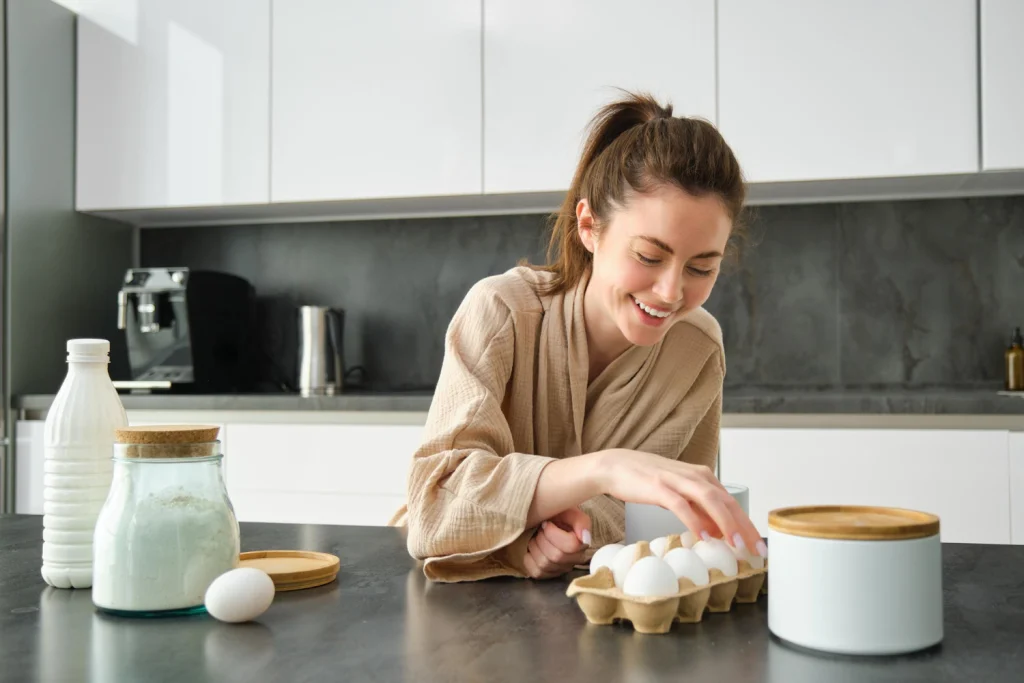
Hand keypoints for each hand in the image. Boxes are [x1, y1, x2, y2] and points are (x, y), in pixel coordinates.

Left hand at [523, 507, 590, 579]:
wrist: (545, 521)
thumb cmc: (557, 516)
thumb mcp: (570, 511)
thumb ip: (580, 521)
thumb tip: (583, 538)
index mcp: (582, 544)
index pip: (571, 545)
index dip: (553, 533)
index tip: (546, 523)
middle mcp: (574, 560)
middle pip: (556, 556)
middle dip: (542, 539)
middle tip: (540, 530)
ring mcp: (560, 569)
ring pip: (544, 564)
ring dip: (535, 546)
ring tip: (536, 537)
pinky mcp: (546, 574)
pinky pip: (535, 572)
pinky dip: (529, 558)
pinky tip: (532, 549)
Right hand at [594, 449, 765, 557]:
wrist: (615, 465)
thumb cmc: (647, 481)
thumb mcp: (679, 495)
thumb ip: (699, 510)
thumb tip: (719, 532)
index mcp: (702, 477)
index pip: (732, 503)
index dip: (747, 524)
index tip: (758, 545)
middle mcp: (694, 476)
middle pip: (727, 502)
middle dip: (744, 527)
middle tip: (756, 549)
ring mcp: (677, 480)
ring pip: (709, 500)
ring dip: (725, 522)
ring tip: (735, 543)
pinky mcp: (659, 487)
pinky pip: (681, 505)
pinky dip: (694, 521)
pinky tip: (703, 536)